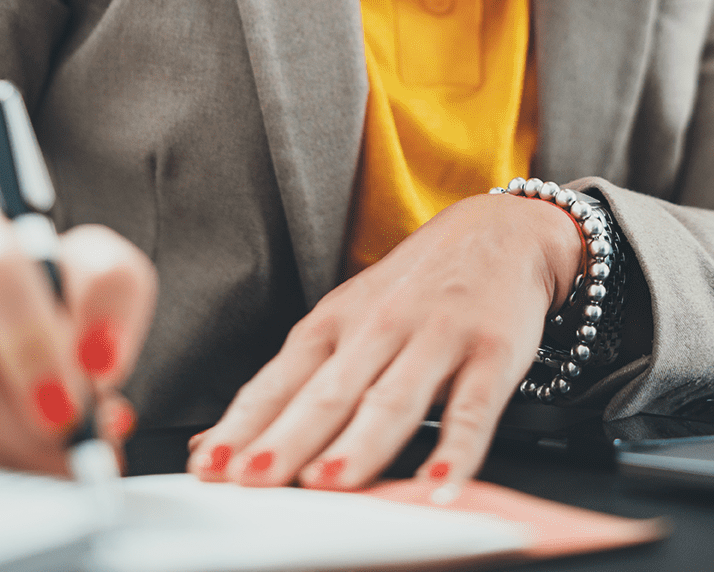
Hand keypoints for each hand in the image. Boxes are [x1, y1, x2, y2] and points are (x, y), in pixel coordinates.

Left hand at [187, 192, 581, 496]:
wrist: (503, 230)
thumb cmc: (416, 285)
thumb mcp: (347, 317)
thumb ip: (291, 383)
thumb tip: (217, 441)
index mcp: (336, 322)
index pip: (281, 381)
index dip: (245, 424)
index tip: (210, 464)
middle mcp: (380, 328)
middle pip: (329, 393)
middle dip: (288, 439)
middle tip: (253, 479)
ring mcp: (437, 339)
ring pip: (394, 399)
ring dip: (360, 443)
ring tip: (331, 481)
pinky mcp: (492, 353)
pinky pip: (474, 409)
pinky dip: (457, 451)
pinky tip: (439, 484)